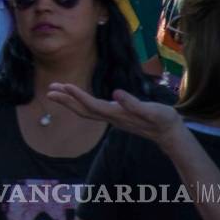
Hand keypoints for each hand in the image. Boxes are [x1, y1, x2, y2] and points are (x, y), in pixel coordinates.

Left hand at [47, 83, 183, 147]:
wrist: (170, 133)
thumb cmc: (163, 120)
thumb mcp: (152, 111)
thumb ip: (134, 103)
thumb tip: (116, 93)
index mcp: (117, 114)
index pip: (92, 105)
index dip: (78, 96)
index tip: (64, 86)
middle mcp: (111, 117)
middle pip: (83, 109)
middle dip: (66, 100)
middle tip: (49, 90)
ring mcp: (112, 118)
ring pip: (85, 110)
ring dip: (69, 101)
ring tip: (55, 91)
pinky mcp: (115, 116)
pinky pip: (92, 109)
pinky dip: (80, 102)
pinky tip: (75, 97)